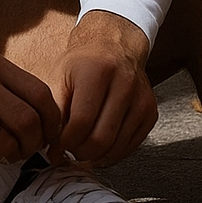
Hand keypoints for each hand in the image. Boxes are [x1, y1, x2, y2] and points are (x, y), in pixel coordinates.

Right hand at [0, 42, 62, 164]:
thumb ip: (11, 83)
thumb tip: (47, 115)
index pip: (39, 95)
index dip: (52, 120)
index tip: (50, 133)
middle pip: (26, 121)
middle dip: (34, 142)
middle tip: (30, 148)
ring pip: (4, 142)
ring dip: (12, 154)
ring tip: (8, 153)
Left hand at [49, 11, 157, 167]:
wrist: (114, 46)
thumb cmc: (83, 63)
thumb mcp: (60, 78)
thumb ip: (55, 112)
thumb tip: (51, 147)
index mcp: (98, 71)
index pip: (81, 122)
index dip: (65, 142)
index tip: (56, 147)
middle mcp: (125, 83)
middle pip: (101, 138)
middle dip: (80, 152)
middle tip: (69, 151)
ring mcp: (141, 99)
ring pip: (117, 146)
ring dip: (96, 156)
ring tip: (82, 147)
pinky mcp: (150, 112)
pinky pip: (131, 146)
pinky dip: (113, 153)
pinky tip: (100, 145)